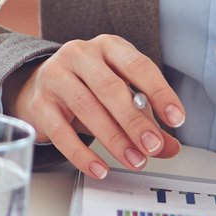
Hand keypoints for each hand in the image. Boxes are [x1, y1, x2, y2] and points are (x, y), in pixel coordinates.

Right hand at [8, 35, 183, 177]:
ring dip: (113, 138)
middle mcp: (79, 55)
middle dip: (134, 120)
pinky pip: (61, 131)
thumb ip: (147, 120)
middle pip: (110, 87)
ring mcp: (55, 76)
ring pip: (86, 107)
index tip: (176, 118)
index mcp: (108, 47)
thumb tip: (169, 147)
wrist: (39, 86)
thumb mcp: (121, 96)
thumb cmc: (88, 87)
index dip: (159, 92)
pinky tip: (99, 168)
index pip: (138, 65)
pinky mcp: (39, 103)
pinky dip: (81, 154)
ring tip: (134, 160)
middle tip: (152, 146)